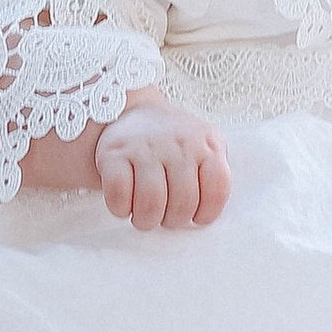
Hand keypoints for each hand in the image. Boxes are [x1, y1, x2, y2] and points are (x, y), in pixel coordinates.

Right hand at [96, 95, 229, 229]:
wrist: (126, 112)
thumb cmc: (170, 144)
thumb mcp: (203, 147)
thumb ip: (212, 176)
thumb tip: (206, 216)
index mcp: (208, 143)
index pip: (217, 191)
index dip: (206, 214)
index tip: (195, 216)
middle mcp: (179, 142)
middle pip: (183, 203)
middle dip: (173, 220)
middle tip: (166, 216)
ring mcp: (145, 146)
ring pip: (151, 203)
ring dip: (147, 220)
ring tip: (145, 215)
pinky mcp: (114, 153)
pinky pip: (119, 195)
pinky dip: (121, 208)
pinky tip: (126, 203)